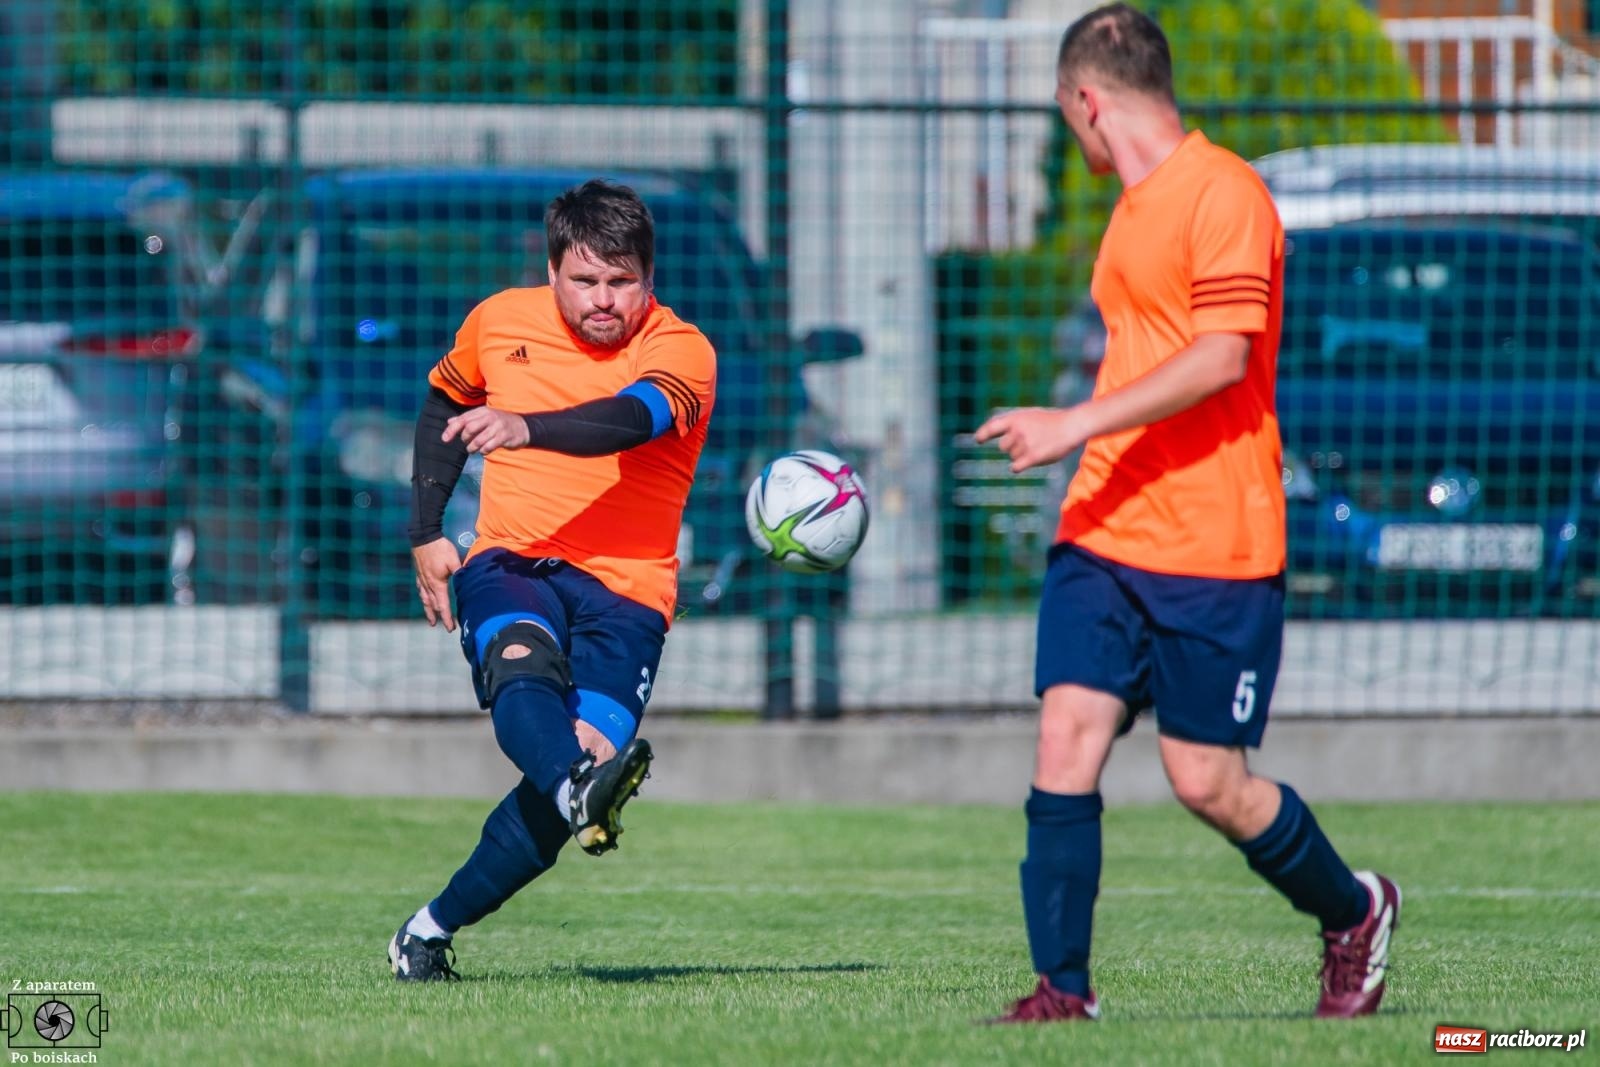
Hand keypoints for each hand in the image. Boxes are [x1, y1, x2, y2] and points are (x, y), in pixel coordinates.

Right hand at [412, 538, 462, 630]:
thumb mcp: (454, 560)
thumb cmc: (440, 548)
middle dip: (440, 617)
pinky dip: (423, 598)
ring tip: (431, 621)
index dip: (447, 618)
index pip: (443, 605)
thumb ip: (461, 572)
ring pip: (425, 600)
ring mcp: (422, 580)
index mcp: (437, 584)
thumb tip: (469, 582)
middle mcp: (428, 585)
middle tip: (446, 627)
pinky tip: (424, 599)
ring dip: (429, 611)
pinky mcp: (419, 574)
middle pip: (433, 605)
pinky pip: (421, 590)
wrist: (424, 537)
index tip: (451, 628)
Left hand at [442, 407, 530, 453]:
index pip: (463, 419)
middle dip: (465, 439)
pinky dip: (483, 451)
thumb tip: (449, 422)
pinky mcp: (504, 437)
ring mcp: (498, 427)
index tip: (445, 439)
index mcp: (482, 411)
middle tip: (467, 443)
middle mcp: (489, 417)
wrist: (522, 427)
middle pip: (469, 429)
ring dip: (473, 448)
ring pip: (478, 440)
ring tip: (474, 449)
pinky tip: (485, 450)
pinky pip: (488, 447)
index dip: (452, 429)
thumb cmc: (499, 423)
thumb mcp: (483, 418)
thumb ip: (467, 420)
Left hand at [973, 406, 1091, 472]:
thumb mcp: (1030, 416)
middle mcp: (1017, 430)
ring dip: (1021, 456)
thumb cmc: (1051, 422)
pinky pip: (1016, 467)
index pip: (992, 427)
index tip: (978, 440)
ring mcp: (1025, 443)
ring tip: (1037, 447)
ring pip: (1012, 457)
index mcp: (1015, 418)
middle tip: (1029, 442)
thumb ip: (1013, 424)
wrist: (1071, 426)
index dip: (983, 434)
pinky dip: (1017, 467)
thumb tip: (996, 436)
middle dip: (1012, 447)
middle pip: (1002, 447)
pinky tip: (1021, 466)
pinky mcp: (1033, 457)